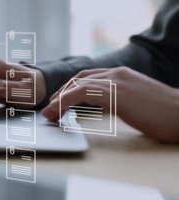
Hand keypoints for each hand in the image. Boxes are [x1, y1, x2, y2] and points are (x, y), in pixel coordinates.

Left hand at [41, 67, 178, 142]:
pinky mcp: (116, 93)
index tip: (59, 102)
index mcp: (121, 75)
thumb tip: (104, 106)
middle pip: (79, 79)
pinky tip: (59, 111)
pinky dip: (66, 101)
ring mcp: (117, 82)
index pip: (88, 77)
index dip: (69, 89)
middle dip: (61, 93)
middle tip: (50, 108)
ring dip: (59, 99)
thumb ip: (118, 98)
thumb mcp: (135, 101)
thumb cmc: (162, 114)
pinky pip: (82, 93)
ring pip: (77, 85)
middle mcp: (117, 74)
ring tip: (49, 114)